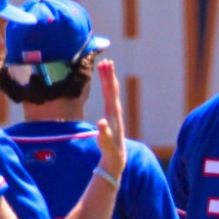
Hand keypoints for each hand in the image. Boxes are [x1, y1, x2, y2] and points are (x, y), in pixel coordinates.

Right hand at [95, 59, 127, 178]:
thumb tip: (101, 123)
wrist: (117, 157)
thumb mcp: (106, 143)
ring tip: (105, 67)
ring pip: (111, 92)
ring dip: (108, 79)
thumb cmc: (110, 150)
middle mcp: (115, 111)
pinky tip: (106, 84)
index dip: (108, 79)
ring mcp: (114, 113)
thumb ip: (104, 133)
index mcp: (113, 114)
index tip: (106, 67)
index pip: (110, 92)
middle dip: (109, 75)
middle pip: (112, 89)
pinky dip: (107, 88)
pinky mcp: (112, 116)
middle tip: (106, 60)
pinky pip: (109, 97)